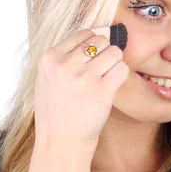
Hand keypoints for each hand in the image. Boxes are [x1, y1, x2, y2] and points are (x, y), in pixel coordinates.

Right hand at [34, 25, 129, 149]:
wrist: (61, 141)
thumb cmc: (56, 109)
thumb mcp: (47, 77)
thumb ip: (66, 55)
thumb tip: (101, 30)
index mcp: (49, 58)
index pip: (83, 33)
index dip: (93, 44)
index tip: (92, 58)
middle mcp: (65, 65)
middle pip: (101, 40)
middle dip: (105, 53)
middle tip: (99, 71)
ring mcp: (84, 77)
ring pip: (114, 52)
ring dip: (114, 63)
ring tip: (105, 78)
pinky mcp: (102, 90)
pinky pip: (122, 68)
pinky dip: (121, 75)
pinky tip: (111, 86)